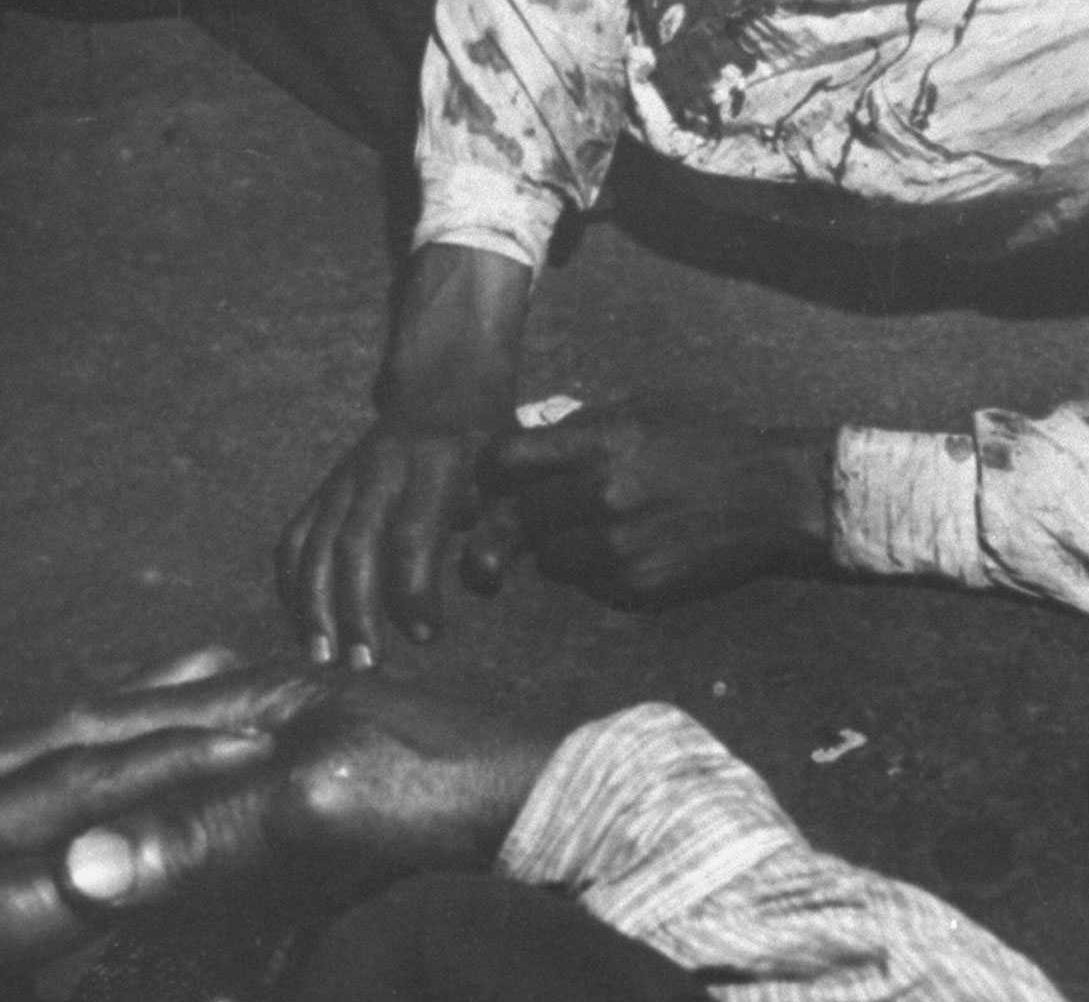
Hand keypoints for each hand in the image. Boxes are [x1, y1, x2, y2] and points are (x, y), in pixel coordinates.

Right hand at [0, 652, 558, 968]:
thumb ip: (205, 827)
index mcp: (256, 697)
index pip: (117, 724)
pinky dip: (181, 857)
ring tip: (70, 864)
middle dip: (72, 791)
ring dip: (127, 828)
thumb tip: (86, 862)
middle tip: (15, 821)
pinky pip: (222, 831)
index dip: (45, 762)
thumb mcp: (317, 802)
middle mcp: (268, 719)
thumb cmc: (440, 784)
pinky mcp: (319, 812)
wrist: (539, 808)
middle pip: (138, 753)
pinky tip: (158, 887)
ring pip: (177, 793)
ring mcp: (294, 762)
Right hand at [277, 425, 494, 669]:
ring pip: (315, 543)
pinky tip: (304, 629)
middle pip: (355, 543)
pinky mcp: (324, 488)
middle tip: (366, 665)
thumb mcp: (512, 479)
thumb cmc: (489, 451)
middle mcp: (382, 466)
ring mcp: (345, 477)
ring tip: (325, 660)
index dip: (414, 588)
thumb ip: (501, 528)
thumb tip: (483, 581)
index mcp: (437, 461)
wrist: (446, 388)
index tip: (426, 635)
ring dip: (314, 606)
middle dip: (356, 609)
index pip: (414, 531)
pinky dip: (291, 585)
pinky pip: (294, 539)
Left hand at [467, 398, 832, 608]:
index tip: (497, 481)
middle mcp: (602, 496)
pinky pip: (586, 584)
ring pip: (547, 560)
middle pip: (517, 518)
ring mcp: (616, 549)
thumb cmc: (707, 444)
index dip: (491, 474)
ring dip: (561, 547)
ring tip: (604, 527)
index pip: (504, 462)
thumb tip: (519, 452)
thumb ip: (580, 431)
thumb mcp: (644, 412)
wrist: (772, 497)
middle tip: (550, 511)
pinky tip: (637, 546)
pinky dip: (597, 570)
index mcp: (603, 441)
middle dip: (528, 516)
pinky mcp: (633, 589)